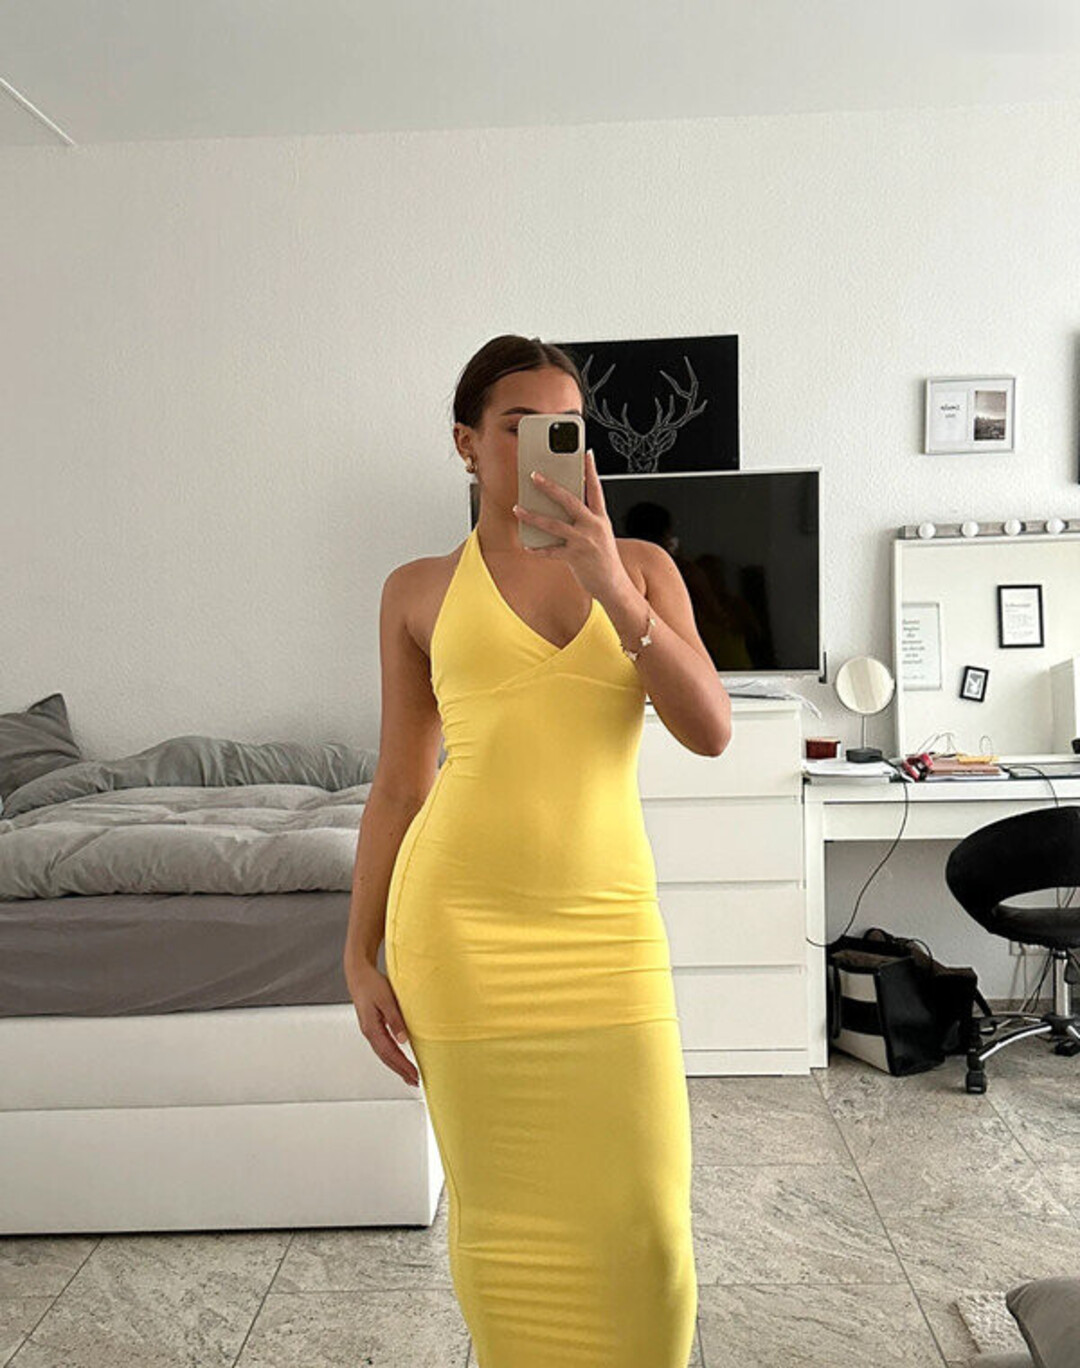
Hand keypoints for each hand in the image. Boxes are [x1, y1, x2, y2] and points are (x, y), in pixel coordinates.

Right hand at [345, 960, 419, 1086]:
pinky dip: (393, 1056)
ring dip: (397, 1065)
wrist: (359, 975)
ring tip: (409, 1075)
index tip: (415, 1075)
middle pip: (386, 1058)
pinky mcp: (373, 1026)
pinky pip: (384, 1046)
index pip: (390, 1054)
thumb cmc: (371, 984)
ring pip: (384, 1054)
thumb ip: (395, 1020)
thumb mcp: (387, 1000)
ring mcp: (370, 1030)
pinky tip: (399, 1058)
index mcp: (372, 1029)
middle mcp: (370, 1033)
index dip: (403, 1066)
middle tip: (415, 1081)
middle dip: (401, 1071)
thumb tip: (403, 1040)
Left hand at [512, 448, 629, 600]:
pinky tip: (527, 546)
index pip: (596, 489)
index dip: (591, 470)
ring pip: (554, 524)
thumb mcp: (601, 534)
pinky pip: (551, 551)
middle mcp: (593, 526)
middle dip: (550, 486)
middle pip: (569, 500)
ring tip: (518, 509)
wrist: (613, 585)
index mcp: (601, 518)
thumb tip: (562, 505)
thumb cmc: (604, 558)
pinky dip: (537, 549)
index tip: (585, 453)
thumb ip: (586, 519)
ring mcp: (584, 541)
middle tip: (534, 475)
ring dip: (533, 516)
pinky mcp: (575, 557)